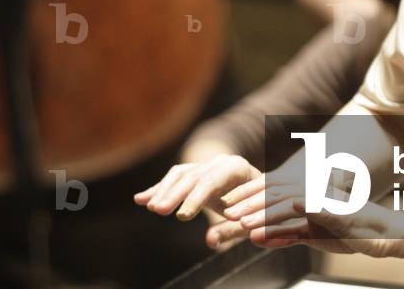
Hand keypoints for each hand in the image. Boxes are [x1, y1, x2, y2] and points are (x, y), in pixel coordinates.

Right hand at [133, 154, 261, 249]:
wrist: (263, 192)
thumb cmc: (260, 209)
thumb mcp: (251, 220)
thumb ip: (233, 230)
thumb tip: (210, 241)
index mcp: (237, 168)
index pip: (213, 180)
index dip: (196, 197)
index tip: (182, 216)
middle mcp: (220, 162)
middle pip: (194, 176)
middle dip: (175, 194)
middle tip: (158, 211)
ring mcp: (206, 165)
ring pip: (180, 175)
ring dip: (163, 191)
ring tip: (148, 207)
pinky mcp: (195, 173)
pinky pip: (174, 179)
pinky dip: (158, 190)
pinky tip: (140, 199)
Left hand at [221, 174, 403, 257]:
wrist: (381, 233)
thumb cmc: (348, 232)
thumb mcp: (310, 235)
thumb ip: (285, 235)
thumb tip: (256, 238)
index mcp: (305, 192)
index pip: (271, 188)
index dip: (248, 193)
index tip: (227, 202)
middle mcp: (310, 190)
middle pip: (272, 190)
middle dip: (246, 199)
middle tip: (224, 209)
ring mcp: (320, 198)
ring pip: (281, 200)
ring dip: (258, 211)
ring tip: (238, 221)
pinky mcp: (329, 210)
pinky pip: (299, 213)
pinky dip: (278, 219)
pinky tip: (263, 227)